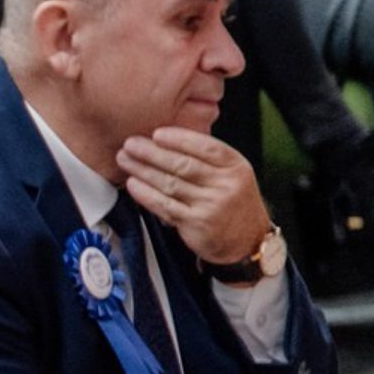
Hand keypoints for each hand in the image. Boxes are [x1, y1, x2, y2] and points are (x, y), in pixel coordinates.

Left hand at [118, 124, 271, 268]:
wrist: (247, 240)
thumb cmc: (234, 204)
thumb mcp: (233, 176)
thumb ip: (209, 160)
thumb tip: (170, 141)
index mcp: (236, 167)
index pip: (207, 147)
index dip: (180, 139)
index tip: (157, 134)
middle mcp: (225, 185)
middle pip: (184, 165)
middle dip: (152, 153)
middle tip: (131, 144)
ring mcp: (211, 205)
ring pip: (171, 184)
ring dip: (143, 170)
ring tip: (125, 160)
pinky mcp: (196, 223)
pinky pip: (165, 205)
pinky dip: (146, 194)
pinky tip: (133, 184)